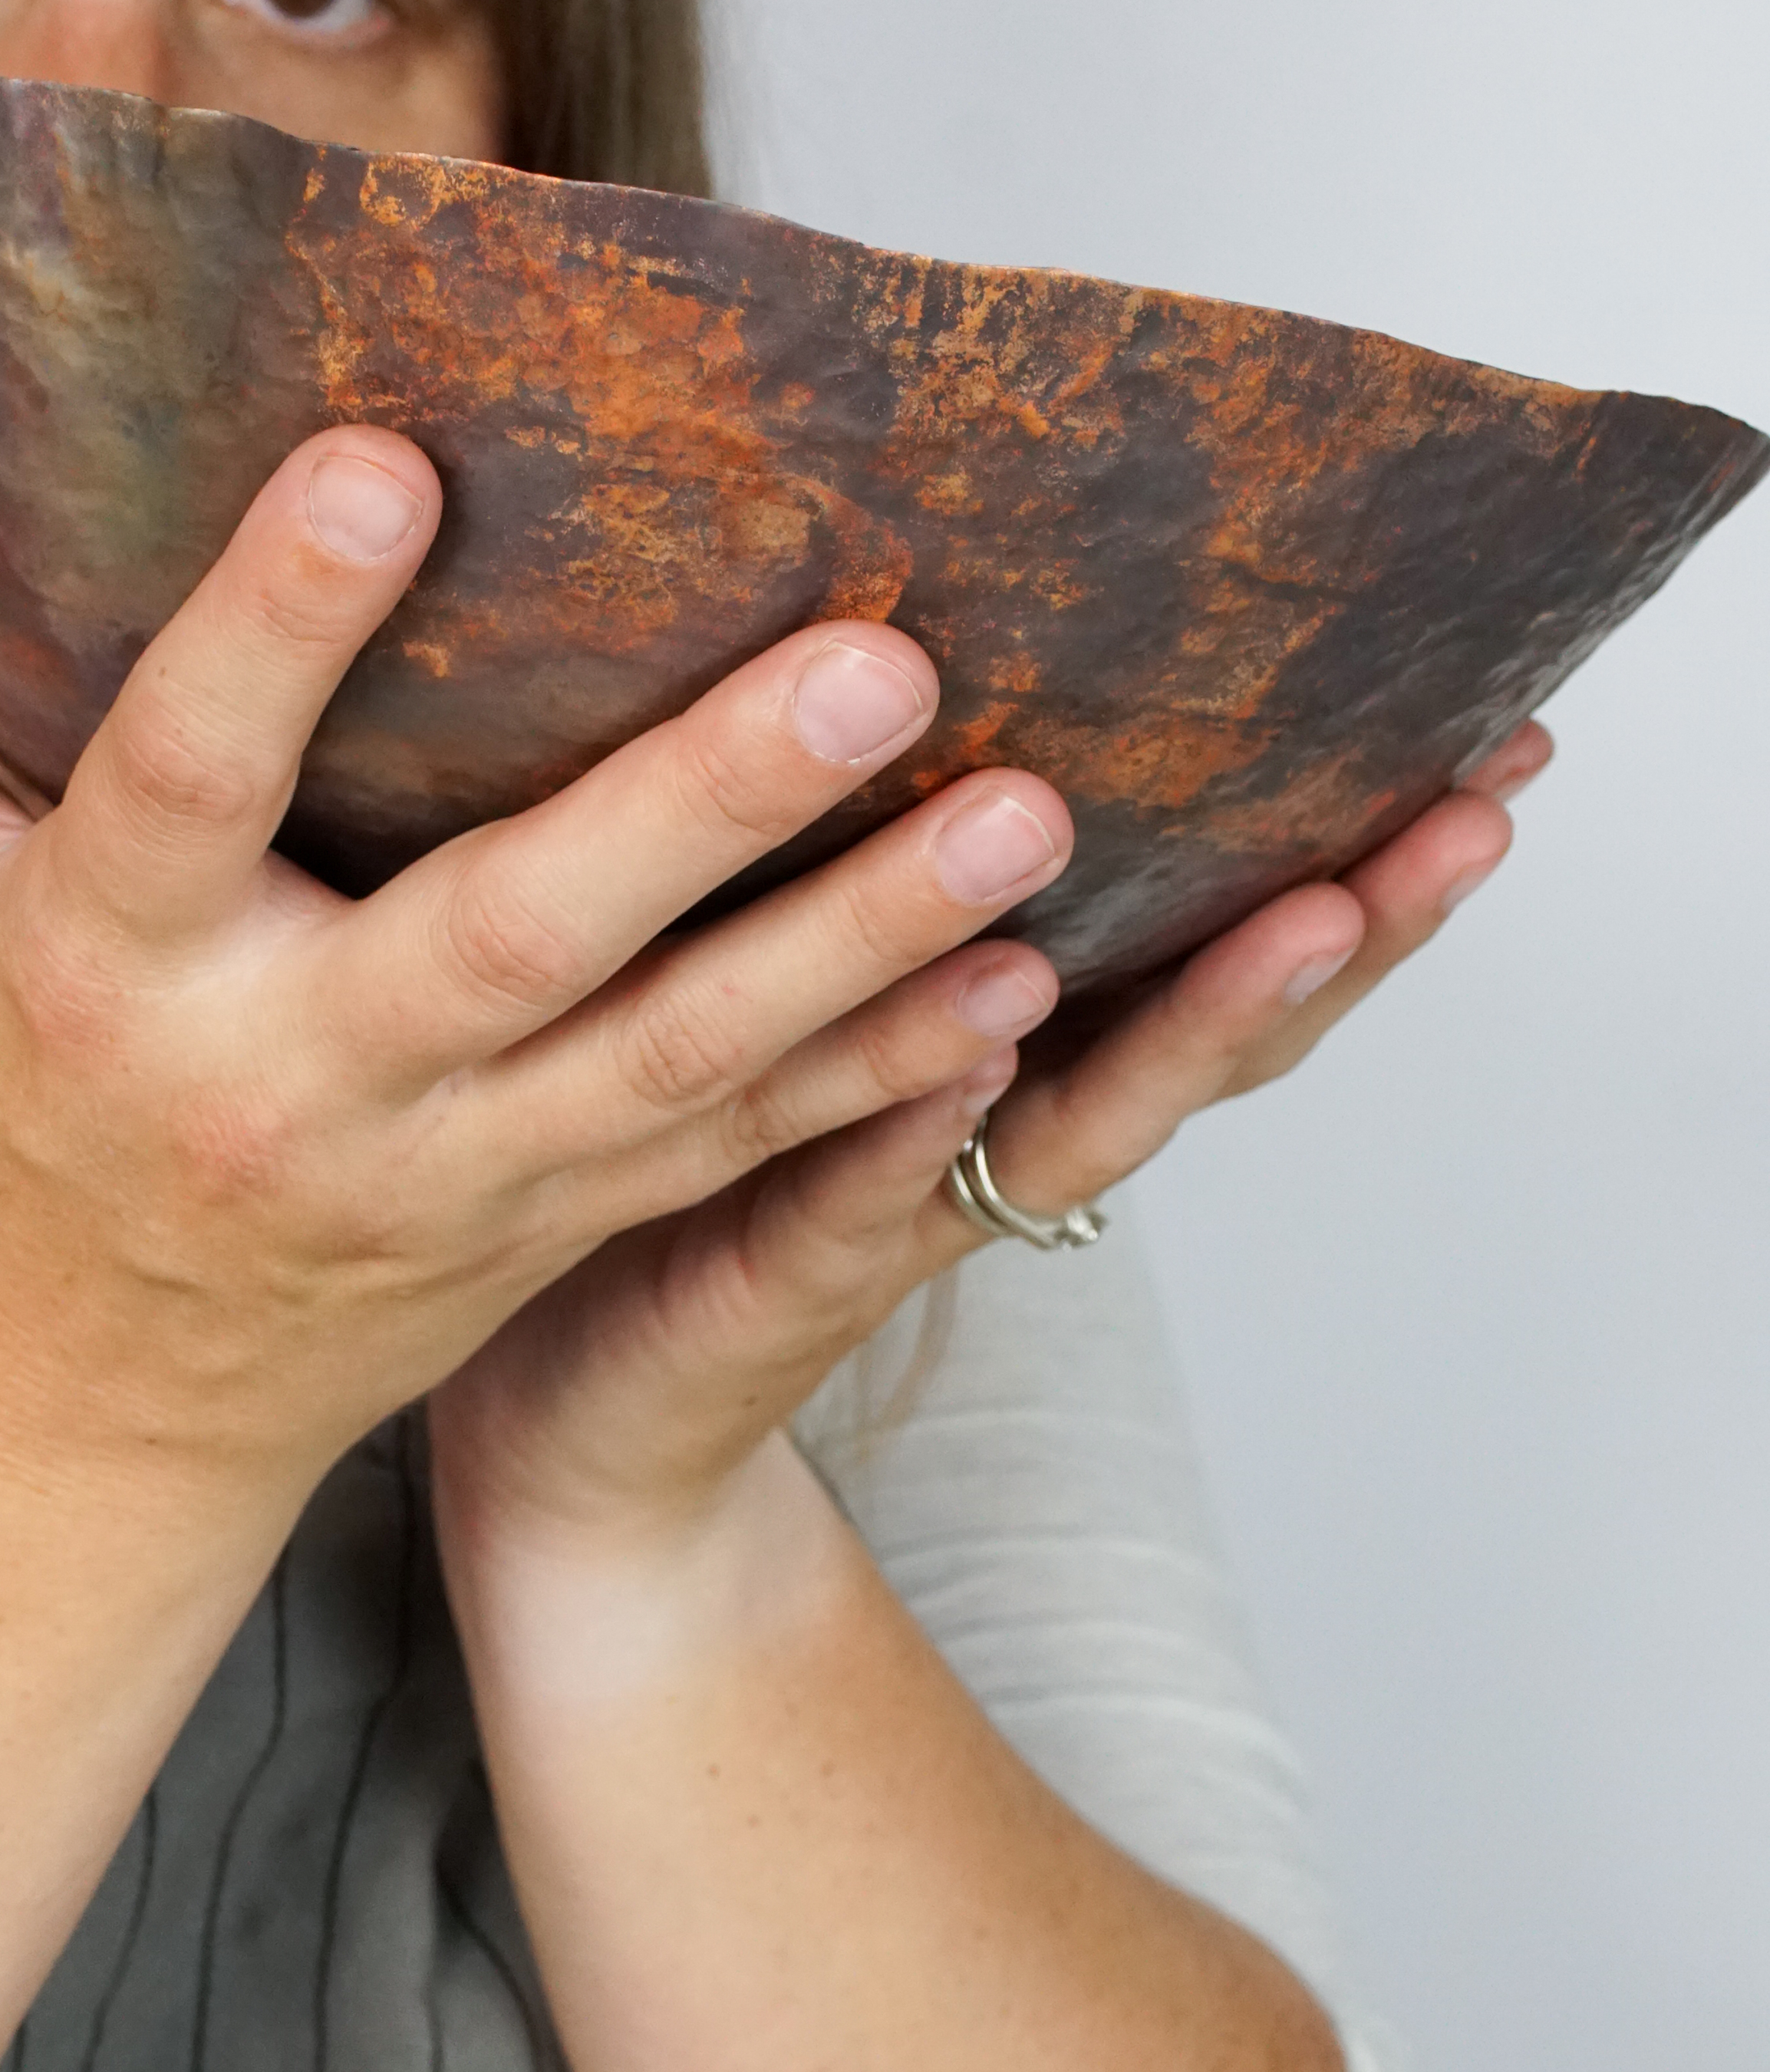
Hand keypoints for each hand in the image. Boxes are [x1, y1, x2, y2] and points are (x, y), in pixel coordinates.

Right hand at [0, 386, 1076, 1507]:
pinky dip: (871, 1093)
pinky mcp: (543, 1238)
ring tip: (1034, 814)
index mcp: (102, 965)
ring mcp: (437, 1184)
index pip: (178, 779)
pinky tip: (1017, 997)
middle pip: (500, 946)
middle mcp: (285, 1085)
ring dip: (856, 949)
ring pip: (668, 1068)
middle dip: (690, 814)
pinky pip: (725, 1169)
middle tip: (872, 664)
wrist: (63, 1422)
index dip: (271, 628)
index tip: (382, 456)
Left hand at [428, 725, 1549, 1548]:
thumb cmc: (678, 1175)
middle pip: (1210, 1029)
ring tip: (1312, 916)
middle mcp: (998, 1131)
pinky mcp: (780, 1272)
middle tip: (1468, 814)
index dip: (1354, 843)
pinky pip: (866, 1189)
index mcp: (1014, 1044)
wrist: (581, 1427)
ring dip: (1202, 1019)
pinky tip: (985, 1041)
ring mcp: (907, 1209)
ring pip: (1086, 1117)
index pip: (1217, 933)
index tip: (1491, 736)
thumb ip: (871, 849)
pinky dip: (931, 1122)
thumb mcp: (791, 981)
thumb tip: (915, 644)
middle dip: (1353, 925)